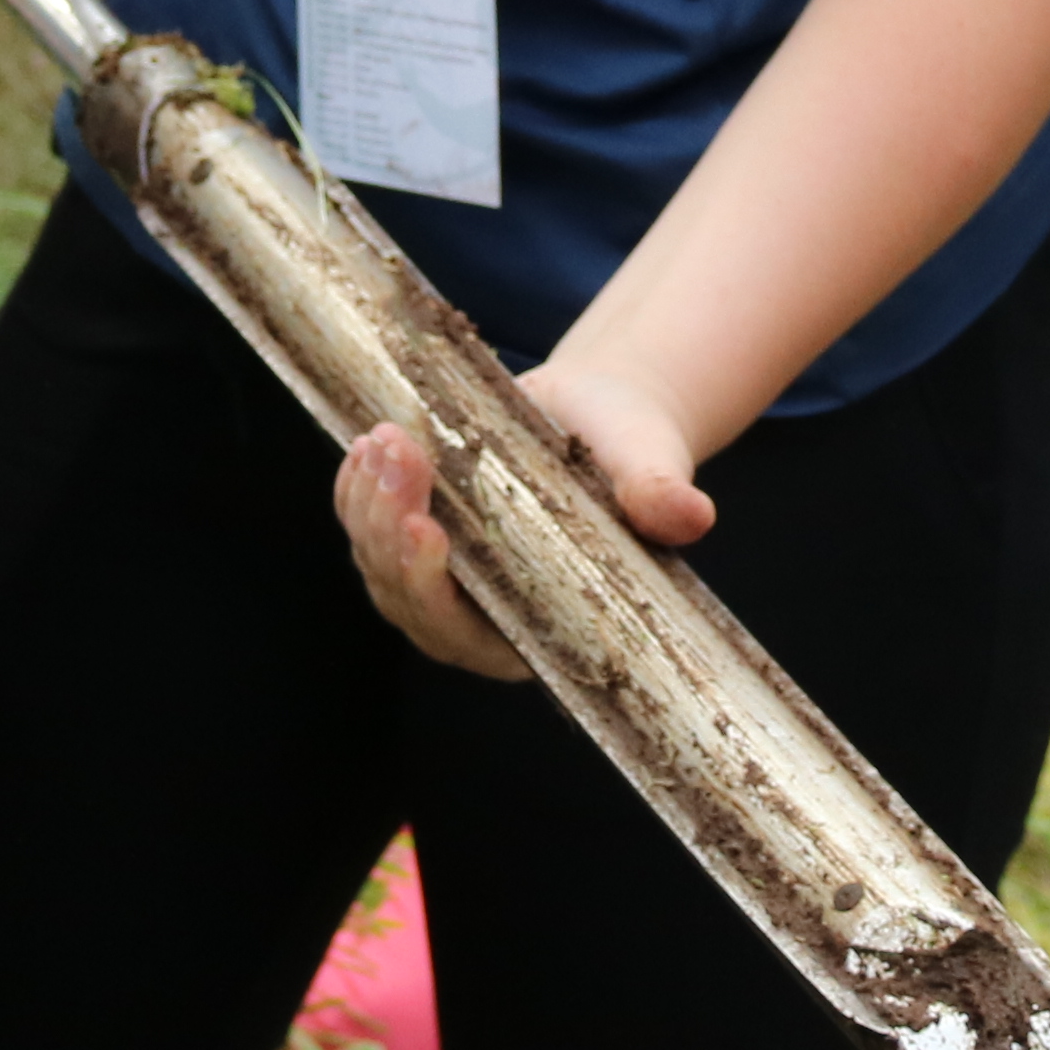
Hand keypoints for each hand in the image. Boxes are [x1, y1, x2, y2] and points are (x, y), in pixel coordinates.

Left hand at [334, 353, 710, 679]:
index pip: (465, 636)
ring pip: (376, 559)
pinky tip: (365, 444)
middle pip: (405, 598)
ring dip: (369, 501)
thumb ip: (659, 496)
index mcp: (538, 629)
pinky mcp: (412, 535)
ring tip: (386, 436)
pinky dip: (357, 487)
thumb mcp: (651, 465)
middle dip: (390, 529)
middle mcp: (478, 616)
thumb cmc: (634, 450)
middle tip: (400, 453)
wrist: (600, 413)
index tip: (428, 529)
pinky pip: (366, 523)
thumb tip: (692, 516)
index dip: (433, 592)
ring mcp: (438, 577)